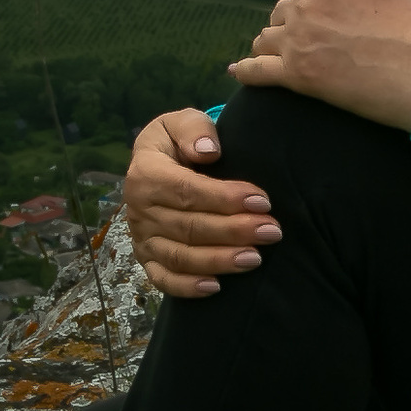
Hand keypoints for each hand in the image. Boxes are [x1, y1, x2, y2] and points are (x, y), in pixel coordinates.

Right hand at [123, 108, 282, 302]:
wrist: (160, 163)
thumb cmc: (180, 142)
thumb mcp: (182, 122)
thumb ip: (194, 129)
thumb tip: (208, 150)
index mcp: (145, 173)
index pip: (187, 191)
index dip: (225, 199)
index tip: (262, 201)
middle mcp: (139, 209)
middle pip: (189, 227)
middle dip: (234, 231)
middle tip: (272, 232)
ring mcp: (142, 237)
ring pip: (180, 256)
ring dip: (219, 260)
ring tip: (255, 258)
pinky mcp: (147, 258)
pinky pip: (163, 279)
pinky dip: (187, 287)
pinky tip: (216, 287)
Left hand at [227, 0, 410, 129]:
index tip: (311, 14)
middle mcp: (305, 3)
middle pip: (280, 14)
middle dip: (292, 27)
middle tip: (313, 45)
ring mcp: (297, 39)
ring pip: (265, 40)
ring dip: (274, 49)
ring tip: (285, 61)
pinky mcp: (295, 75)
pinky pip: (255, 71)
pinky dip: (246, 71)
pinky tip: (239, 73)